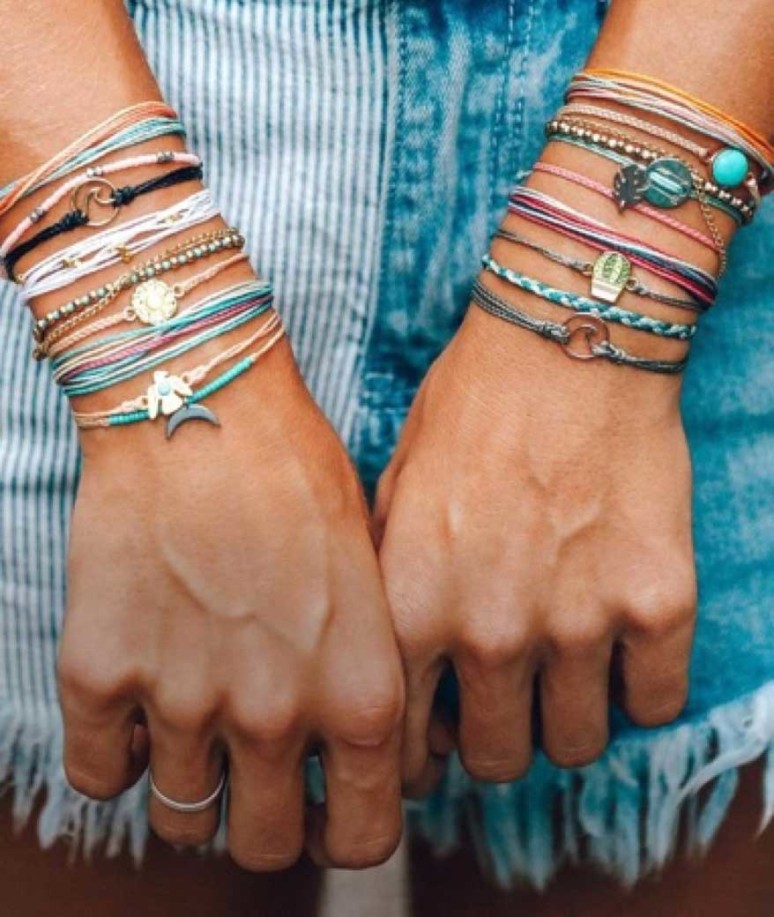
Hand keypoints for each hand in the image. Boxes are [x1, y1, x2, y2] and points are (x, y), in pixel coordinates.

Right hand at [58, 341, 404, 869]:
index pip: (363, 837)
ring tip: (201, 731)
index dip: (346, 824)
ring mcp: (180, 701)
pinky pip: (99, 776)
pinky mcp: (100, 673)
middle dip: (269, 821)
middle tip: (263, 777)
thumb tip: (371, 745)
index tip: (329, 799)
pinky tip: (141, 710)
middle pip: (264, 847)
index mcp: (360, 695)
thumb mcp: (372, 578)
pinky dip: (120, 757)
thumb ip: (370, 676)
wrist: (204, 403)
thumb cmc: (300, 476)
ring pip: (182, 821)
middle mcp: (274, 716)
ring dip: (194, 787)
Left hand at [375, 305, 695, 794]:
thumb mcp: (395, 494)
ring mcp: (581, 623)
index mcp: (415, 608)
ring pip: (577, 746)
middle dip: (496, 736)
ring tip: (562, 668)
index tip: (440, 738)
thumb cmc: (470, 408)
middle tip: (505, 697)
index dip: (422, 753)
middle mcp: (493, 632)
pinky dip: (636, 686)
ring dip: (566, 718)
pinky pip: (653, 703)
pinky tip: (619, 642)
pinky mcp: (659, 603)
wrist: (567, 343)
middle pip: (497, 759)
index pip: (407, 743)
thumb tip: (405, 672)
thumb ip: (394, 591)